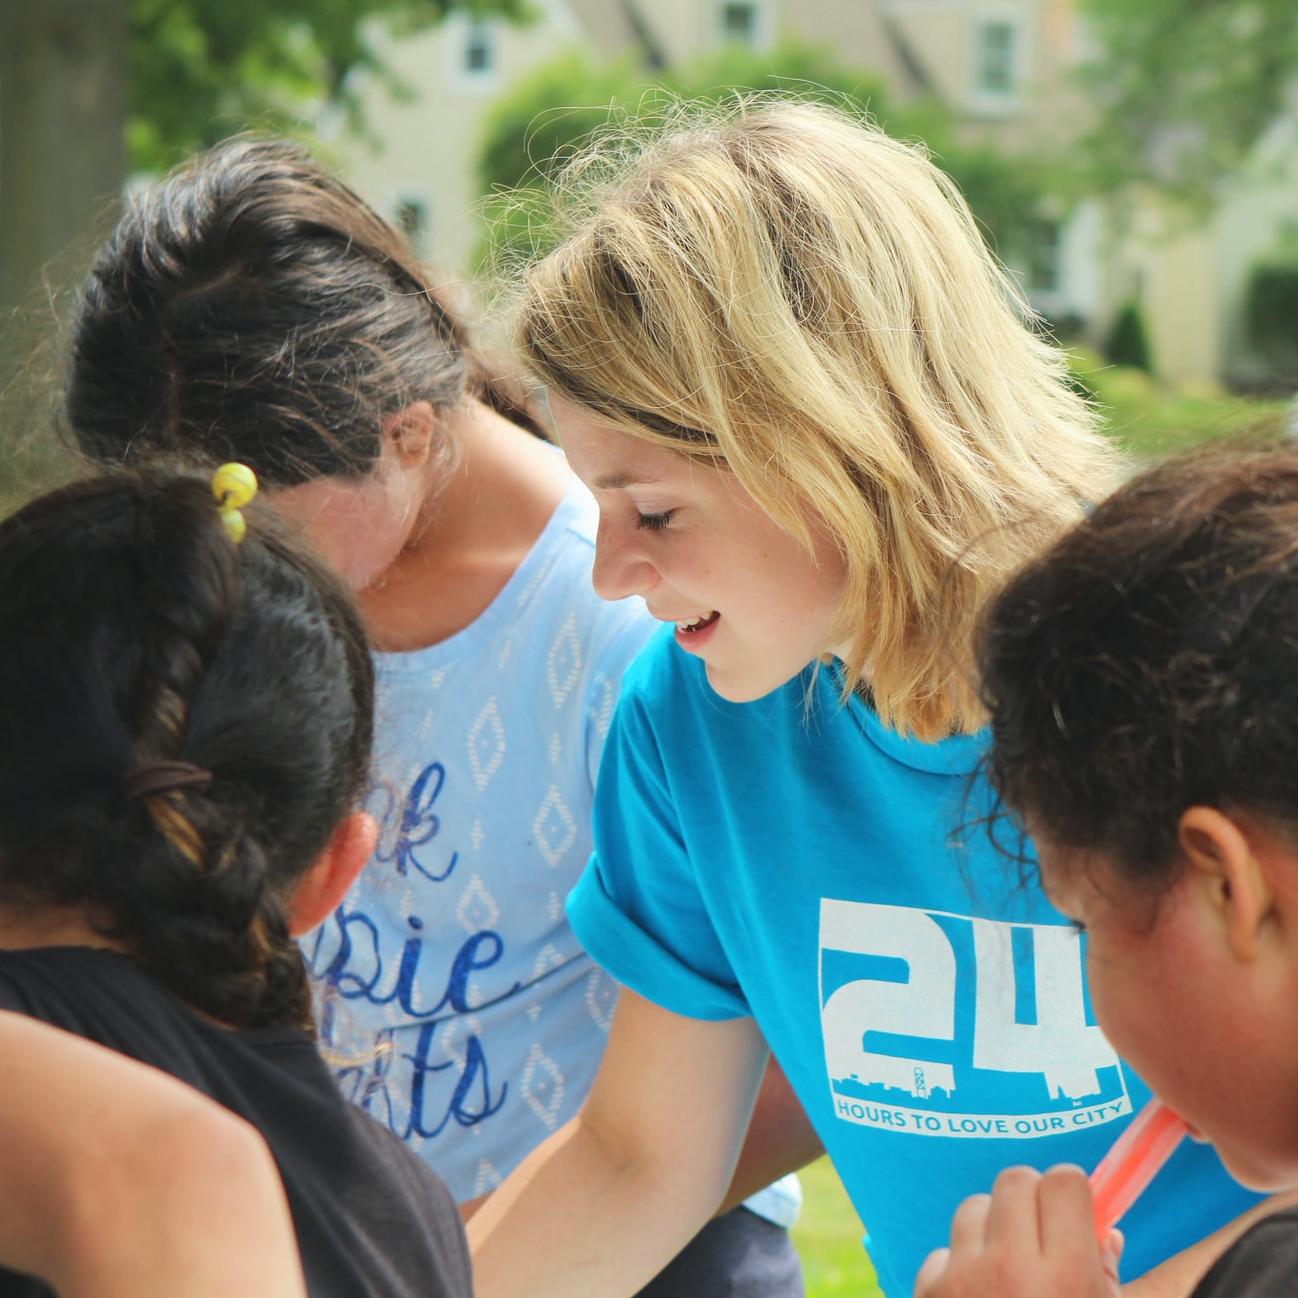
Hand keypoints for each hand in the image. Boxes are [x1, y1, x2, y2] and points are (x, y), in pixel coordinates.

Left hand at [914, 1165, 1121, 1297]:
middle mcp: (1011, 1270)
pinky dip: (959, 1269)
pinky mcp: (928, 1292)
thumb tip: (1105, 1231)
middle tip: (1039, 1236)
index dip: (1070, 1193)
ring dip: (991, 1229)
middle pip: (1015, 1180)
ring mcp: (963, 1279)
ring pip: (974, 1207)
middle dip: (1030, 1200)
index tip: (1073, 1212)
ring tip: (1006, 1271)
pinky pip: (942, 1251)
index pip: (1063, 1181)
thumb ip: (1107, 1275)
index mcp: (1067, 1277)